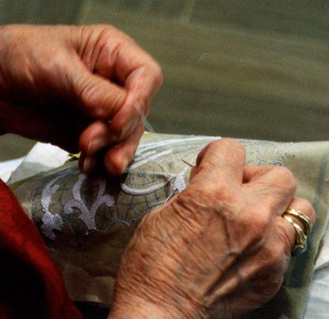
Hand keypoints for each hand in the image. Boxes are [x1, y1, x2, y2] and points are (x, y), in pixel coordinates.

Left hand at [0, 24, 161, 174]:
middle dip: (122, 131)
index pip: (146, 75)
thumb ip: (90, 90)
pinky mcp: (80, 130)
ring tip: (92, 162)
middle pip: (138, 110)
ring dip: (114, 151)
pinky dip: (98, 160)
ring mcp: (95, 107)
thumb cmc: (14, 55)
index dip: (139, 100)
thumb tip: (123, 113)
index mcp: (109, 50)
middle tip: (94, 144)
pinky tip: (85, 165)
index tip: (117, 122)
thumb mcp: (54, 66)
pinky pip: (102, 149)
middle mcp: (108, 78)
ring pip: (124, 134)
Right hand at [109, 139, 315, 318]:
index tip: (207, 168)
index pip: (232, 148)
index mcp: (213, 192)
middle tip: (236, 191)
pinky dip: (272, 240)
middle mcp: (249, 214)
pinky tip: (247, 249)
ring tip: (253, 219)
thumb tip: (209, 184)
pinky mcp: (275, 273)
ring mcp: (268, 246)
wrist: (161, 313)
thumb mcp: (164, 210)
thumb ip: (196, 191)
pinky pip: (289, 244)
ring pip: (299, 209)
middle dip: (256, 177)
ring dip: (276, 208)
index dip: (216, 156)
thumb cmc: (151, 262)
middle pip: (279, 175)